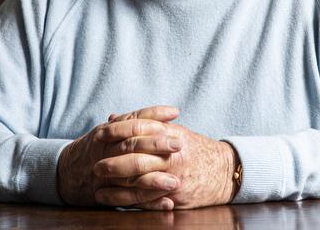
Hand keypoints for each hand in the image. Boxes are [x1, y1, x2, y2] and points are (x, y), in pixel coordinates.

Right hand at [56, 105, 182, 206]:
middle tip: (179, 144)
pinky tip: (167, 203)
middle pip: (132, 145)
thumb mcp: (108, 131)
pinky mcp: (106, 194)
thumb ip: (135, 122)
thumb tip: (169, 114)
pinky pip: (129, 200)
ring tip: (176, 181)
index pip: (133, 120)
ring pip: (131, 176)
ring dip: (155, 179)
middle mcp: (104, 151)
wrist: (65, 173)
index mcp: (107, 133)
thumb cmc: (94, 148)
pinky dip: (149, 203)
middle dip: (157, 145)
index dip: (154, 115)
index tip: (176, 113)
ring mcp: (104, 174)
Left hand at [94, 108, 236, 209]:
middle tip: (94, 166)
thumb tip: (113, 117)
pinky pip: (146, 200)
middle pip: (137, 157)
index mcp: (170, 134)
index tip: (99, 135)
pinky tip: (111, 199)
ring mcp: (174, 176)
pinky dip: (126, 201)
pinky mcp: (175, 196)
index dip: (117, 132)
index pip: (139, 129)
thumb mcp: (173, 130)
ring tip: (97, 187)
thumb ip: (144, 123)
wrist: (225, 172)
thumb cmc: (194, 149)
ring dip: (116, 186)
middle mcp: (172, 155)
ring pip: (139, 181)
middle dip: (113, 162)